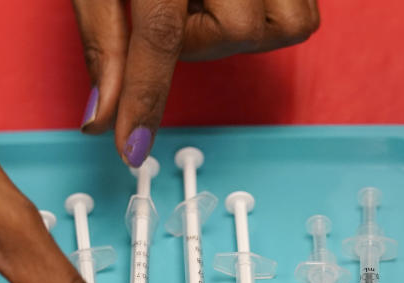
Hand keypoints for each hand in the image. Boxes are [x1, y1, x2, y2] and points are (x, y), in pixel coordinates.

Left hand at [73, 0, 319, 164]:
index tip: (131, 148)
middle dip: (200, 37)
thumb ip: (104, 40)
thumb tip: (100, 116)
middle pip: (235, 31)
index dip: (143, 98)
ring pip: (285, 24)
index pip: (158, 35)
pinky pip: (303, 10)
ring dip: (239, 28)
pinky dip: (269, 15)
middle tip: (175, 9)